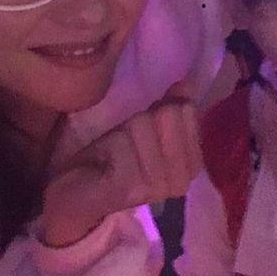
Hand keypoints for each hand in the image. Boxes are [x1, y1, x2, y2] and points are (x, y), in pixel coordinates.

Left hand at [42, 84, 200, 247]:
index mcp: (193, 164)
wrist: (83, 191)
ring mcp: (155, 185)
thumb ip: (174, 107)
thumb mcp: (151, 127)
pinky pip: (122, 142)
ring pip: (142, 124)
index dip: (163, 110)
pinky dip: (111, 144)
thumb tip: (186, 84)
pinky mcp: (128, 188)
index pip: (186, 110)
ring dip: (124, 132)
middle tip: (130, 140)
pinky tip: (107, 161)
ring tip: (118, 151)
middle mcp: (181, 178)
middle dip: (145, 120)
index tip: (148, 127)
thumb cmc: (121, 157)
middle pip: (167, 114)